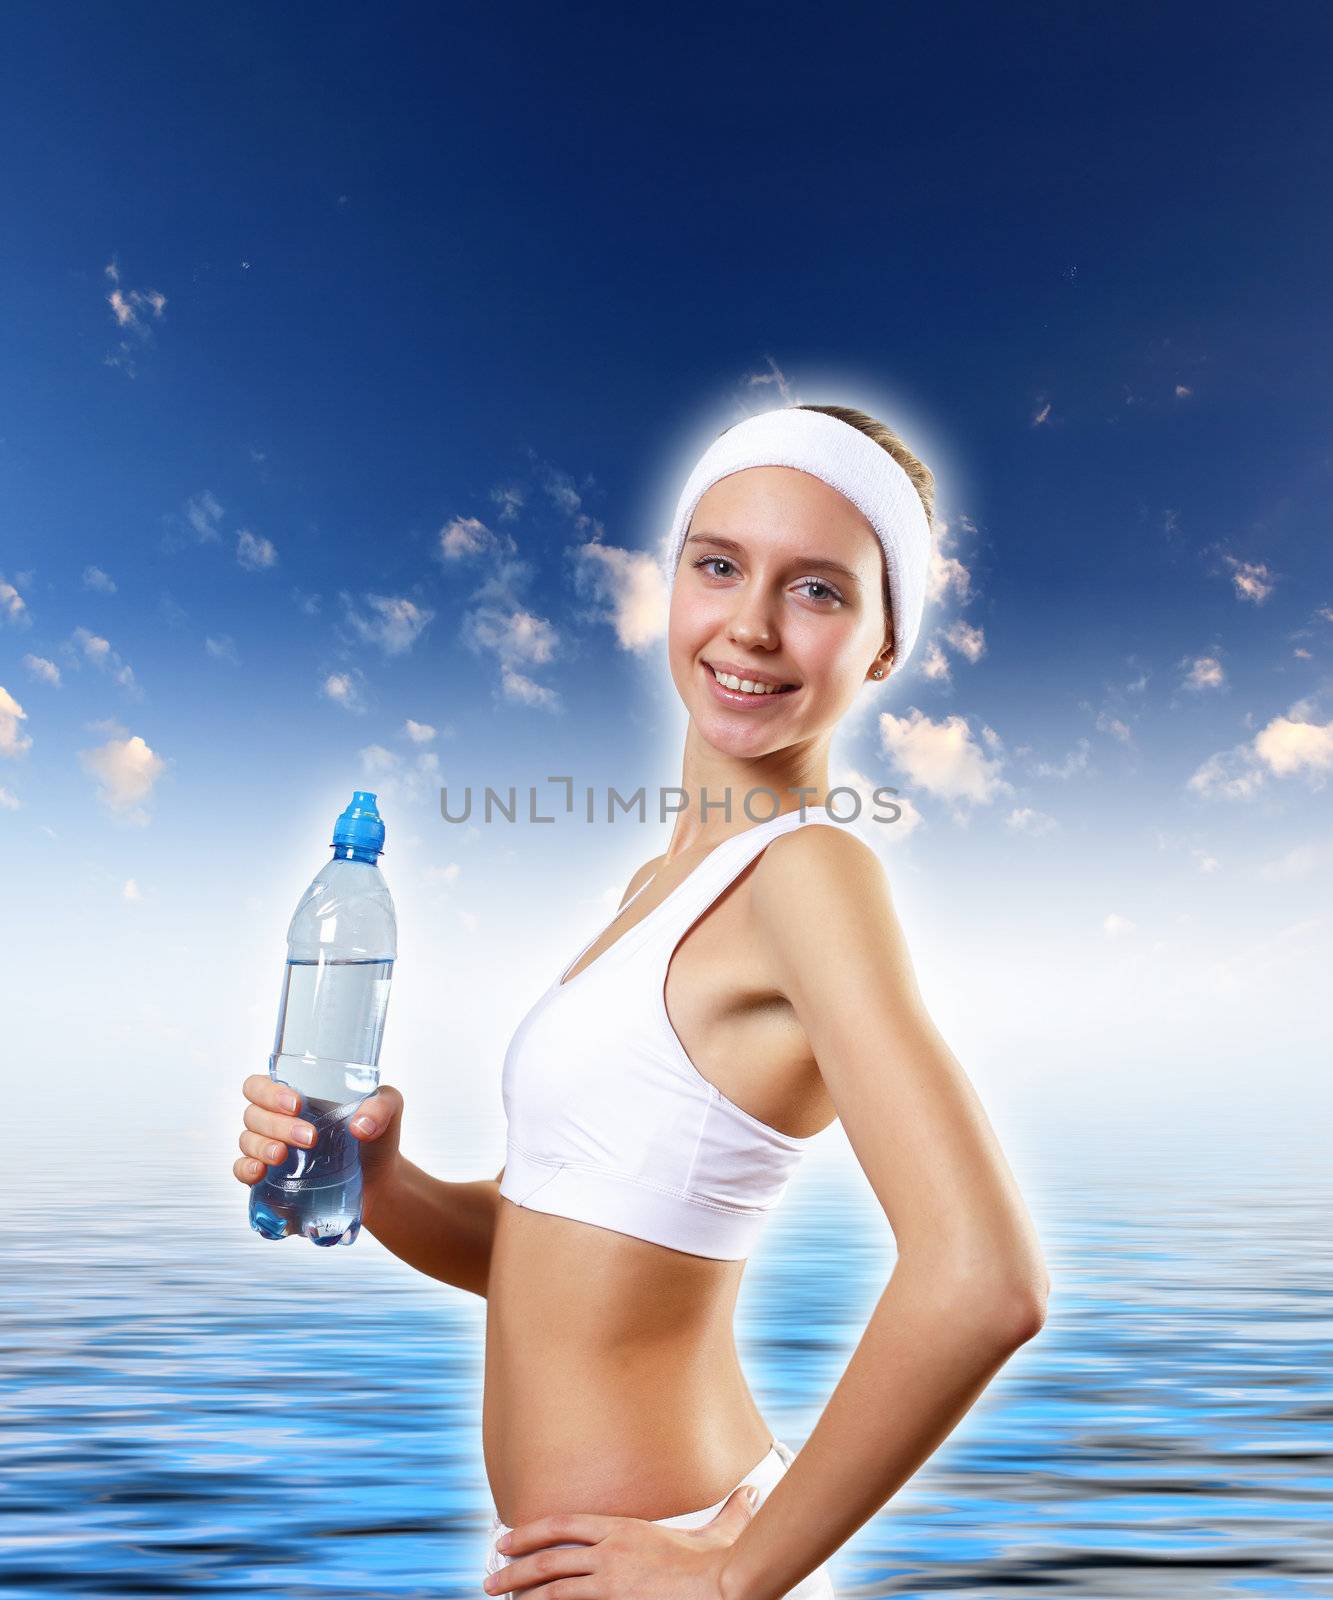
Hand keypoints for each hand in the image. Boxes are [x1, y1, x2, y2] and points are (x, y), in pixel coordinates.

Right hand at [233, 1075, 405, 1215]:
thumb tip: (360, 1127)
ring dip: (262, 1147)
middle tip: (310, 1138)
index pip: (261, 1085)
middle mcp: (277, 1120)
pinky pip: (242, 1171)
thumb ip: (381, 1107)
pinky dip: (245, 1170)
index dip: (270, 1092)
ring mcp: (271, 1149)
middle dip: (277, 1125)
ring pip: (247, 1140)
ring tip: (284, 1156)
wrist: (380, 1182)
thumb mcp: (389, 1109)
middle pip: (254, 1114)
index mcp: (297, 1096)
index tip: (297, 1104)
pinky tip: (259, 1173)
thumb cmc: (377, 1136)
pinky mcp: (271, 1181)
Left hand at [483, 1480, 757, 1599]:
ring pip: (552, 1591)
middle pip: (548, 1560)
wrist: (721, 1588)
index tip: (506, 1538)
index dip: (531, 1531)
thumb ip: (729, 1514)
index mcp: (623, 1529)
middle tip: (490, 1578)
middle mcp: (609, 1554)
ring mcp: (609, 1584)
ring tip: (502, 1599)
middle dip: (514, 1569)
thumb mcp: (717, 1534)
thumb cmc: (717, 1565)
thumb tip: (750, 1494)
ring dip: (523, 1596)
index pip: (563, 1525)